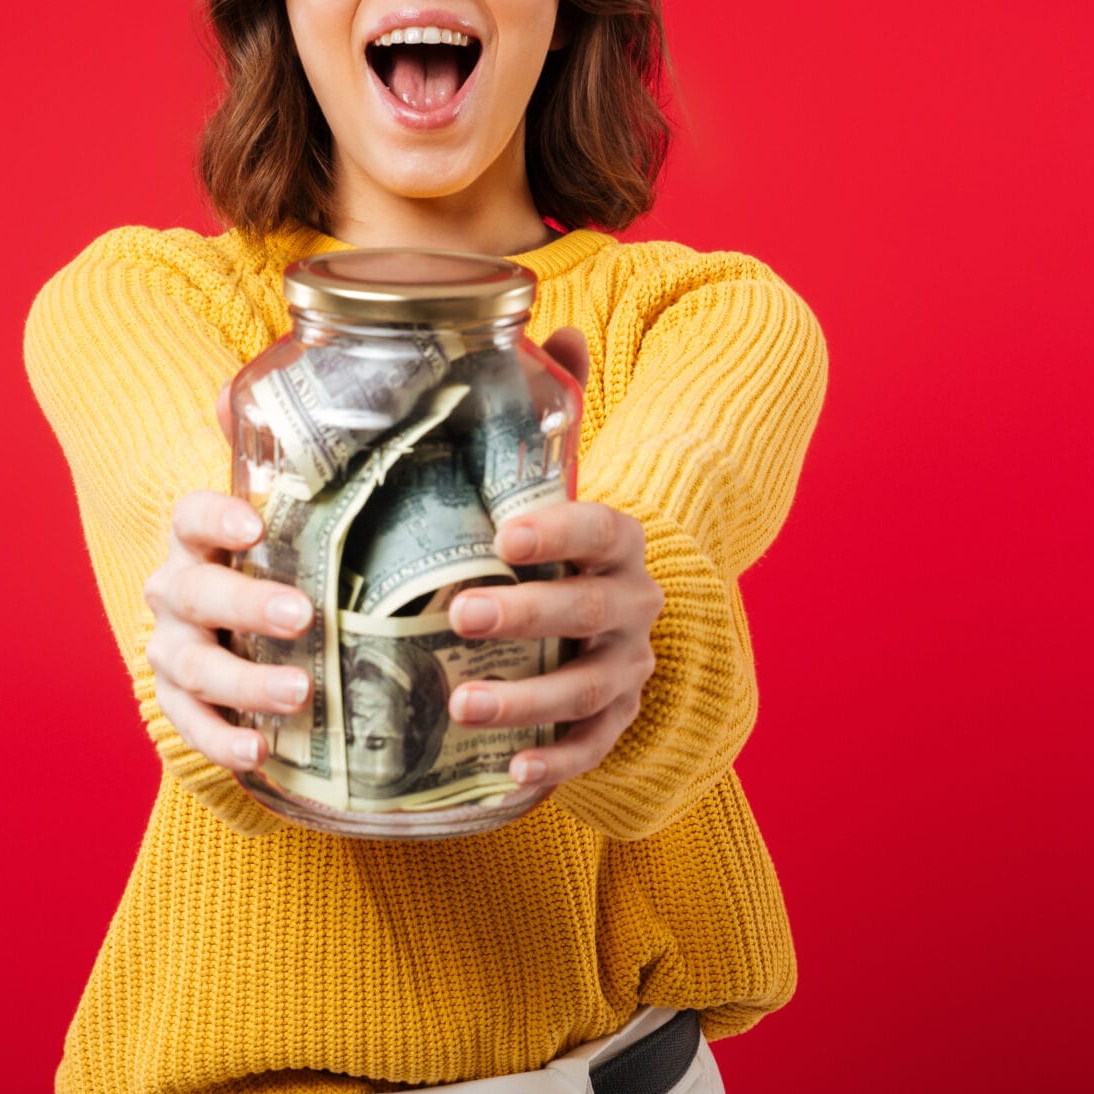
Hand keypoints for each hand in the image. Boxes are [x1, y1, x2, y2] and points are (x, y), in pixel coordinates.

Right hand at [142, 489, 313, 775]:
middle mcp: (174, 592)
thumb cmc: (271, 567)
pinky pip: (190, 725)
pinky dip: (221, 741)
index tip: (255, 526)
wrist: (226, 628)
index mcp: (196, 542)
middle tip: (301, 617)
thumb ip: (290, 470)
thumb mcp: (284, 519)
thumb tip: (280, 395)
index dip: (217, 518)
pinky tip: (259, 752)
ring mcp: (172, 650)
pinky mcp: (177, 702)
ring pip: (195, 665)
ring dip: (244, 681)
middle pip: (196, 593)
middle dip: (247, 605)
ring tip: (298, 692)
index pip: (191, 517)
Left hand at [444, 328, 663, 791]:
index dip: (561, 532)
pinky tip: (507, 773)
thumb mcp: (556, 476)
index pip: (603, 529)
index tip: (505, 533)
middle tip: (461, 613)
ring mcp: (627, 669)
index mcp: (619, 541)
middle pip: (592, 612)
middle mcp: (633, 605)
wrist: (609, 618)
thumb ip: (553, 405)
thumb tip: (550, 319)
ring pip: (588, 689)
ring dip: (526, 700)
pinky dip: (553, 764)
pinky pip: (590, 750)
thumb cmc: (557, 544)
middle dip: (529, 614)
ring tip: (461, 705)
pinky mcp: (612, 724)